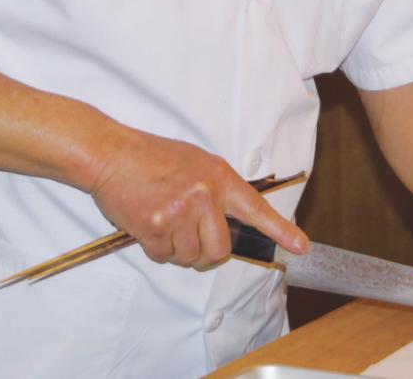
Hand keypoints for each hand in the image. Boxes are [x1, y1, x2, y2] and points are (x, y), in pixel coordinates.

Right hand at [87, 126, 307, 269]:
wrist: (112, 155)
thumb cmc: (151, 158)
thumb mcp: (195, 163)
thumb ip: (215, 190)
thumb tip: (227, 222)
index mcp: (218, 176)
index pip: (256, 208)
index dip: (281, 230)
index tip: (300, 246)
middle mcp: (205, 195)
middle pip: (220, 250)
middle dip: (206, 255)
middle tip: (190, 238)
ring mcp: (181, 212)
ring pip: (190, 257)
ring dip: (177, 250)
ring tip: (164, 219)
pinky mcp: (157, 227)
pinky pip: (164, 256)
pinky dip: (156, 248)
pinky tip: (149, 223)